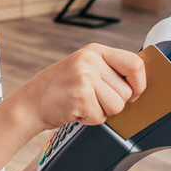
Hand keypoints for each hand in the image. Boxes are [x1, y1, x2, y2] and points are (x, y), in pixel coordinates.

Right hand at [14, 43, 145, 132]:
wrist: (30, 103)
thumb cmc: (60, 89)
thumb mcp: (83, 69)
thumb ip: (109, 71)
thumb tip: (141, 86)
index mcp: (94, 51)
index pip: (135, 63)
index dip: (139, 83)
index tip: (132, 94)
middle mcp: (90, 60)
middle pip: (127, 91)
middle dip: (113, 103)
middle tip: (92, 99)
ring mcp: (84, 77)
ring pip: (117, 106)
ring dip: (102, 112)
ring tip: (82, 104)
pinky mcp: (80, 96)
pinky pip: (100, 117)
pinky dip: (89, 120)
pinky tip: (74, 110)